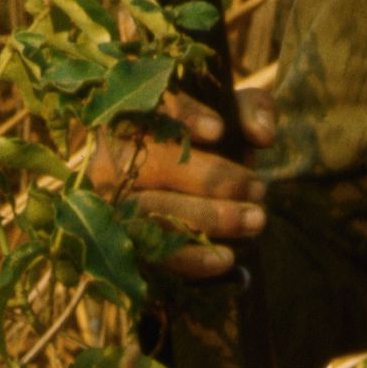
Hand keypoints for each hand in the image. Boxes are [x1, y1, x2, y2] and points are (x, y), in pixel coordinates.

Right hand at [85, 88, 274, 277]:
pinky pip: (149, 252)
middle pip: (154, 165)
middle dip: (213, 178)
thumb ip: (250, 109)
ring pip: (152, 209)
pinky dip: (189, 257)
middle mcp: (107, 154)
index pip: (149, 108)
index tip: (218, 131)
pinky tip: (226, 258)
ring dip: (209, 217)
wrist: (175, 188)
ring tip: (256, 220)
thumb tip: (262, 135)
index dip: (181, 116)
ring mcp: (104, 199)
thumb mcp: (227, 113)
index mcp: (130, 114)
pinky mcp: (117, 239)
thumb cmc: (201, 142)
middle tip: (259, 188)